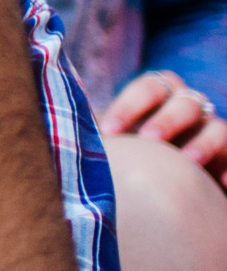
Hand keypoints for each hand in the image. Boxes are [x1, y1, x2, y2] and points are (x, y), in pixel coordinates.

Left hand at [102, 71, 226, 185]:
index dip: (129, 106)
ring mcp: (213, 131)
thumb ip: (99, 129)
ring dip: (204, 143)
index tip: (107, 131)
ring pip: (218, 128)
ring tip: (189, 161)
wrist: (163, 173)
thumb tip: (60, 125)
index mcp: (160, 96)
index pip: (149, 87)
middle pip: (186, 103)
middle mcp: (190, 108)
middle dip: (167, 119)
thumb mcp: (116, 135)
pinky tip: (224, 183)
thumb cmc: (130, 147)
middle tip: (149, 139)